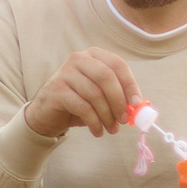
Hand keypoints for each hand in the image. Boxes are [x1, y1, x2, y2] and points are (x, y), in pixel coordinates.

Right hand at [22, 47, 142, 138]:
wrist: (47, 113)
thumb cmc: (78, 102)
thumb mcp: (100, 96)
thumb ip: (118, 96)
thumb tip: (139, 107)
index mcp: (93, 55)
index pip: (117, 64)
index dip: (130, 84)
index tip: (136, 103)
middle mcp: (78, 59)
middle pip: (106, 77)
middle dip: (118, 101)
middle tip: (124, 120)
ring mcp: (64, 73)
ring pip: (95, 95)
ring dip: (107, 116)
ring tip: (111, 129)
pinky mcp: (56, 90)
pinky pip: (82, 107)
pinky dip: (94, 122)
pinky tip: (97, 131)